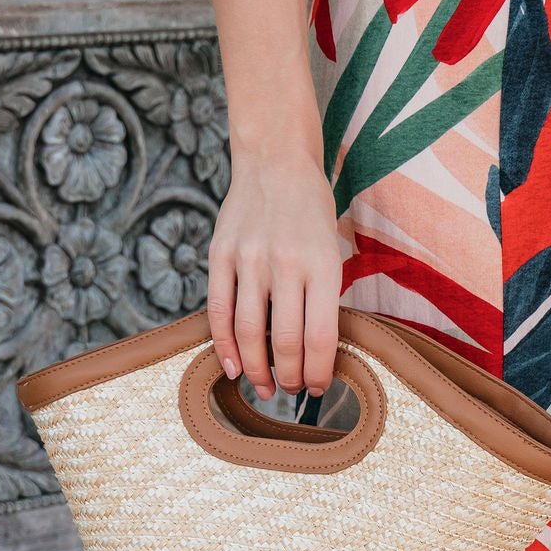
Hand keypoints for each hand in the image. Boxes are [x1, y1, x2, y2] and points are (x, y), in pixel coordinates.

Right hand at [207, 145, 342, 401]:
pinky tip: (234, 367)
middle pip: (284, 342)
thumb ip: (323, 296)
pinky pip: (219, 312)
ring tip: (265, 387)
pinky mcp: (220, 255)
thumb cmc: (311, 211)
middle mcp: (284, 263)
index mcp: (321, 264)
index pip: (320, 337)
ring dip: (257, 371)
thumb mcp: (331, 249)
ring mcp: (249, 259)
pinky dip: (225, 346)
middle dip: (290, 378)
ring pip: (248, 334)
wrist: (275, 159)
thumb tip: (314, 354)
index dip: (320, 372)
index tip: (320, 387)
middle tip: (293, 391)